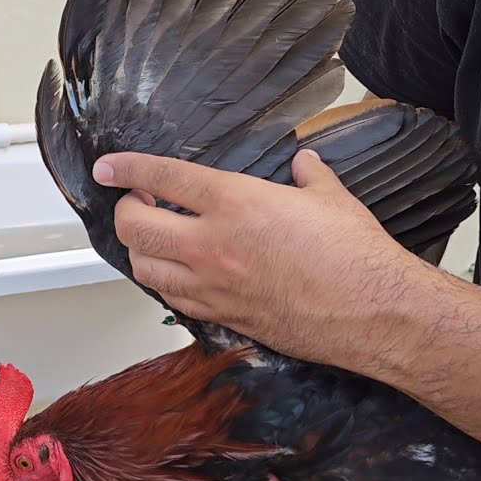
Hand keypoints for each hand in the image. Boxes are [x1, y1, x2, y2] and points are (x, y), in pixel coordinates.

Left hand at [92, 149, 429, 365]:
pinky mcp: (224, 317)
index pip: (162, 177)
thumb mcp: (330, 196)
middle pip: (136, 226)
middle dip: (126, 210)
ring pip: (144, 267)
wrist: (371, 311)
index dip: (128, 169)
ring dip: (141, 248)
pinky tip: (178, 272)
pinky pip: (172, 299)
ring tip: (155, 236)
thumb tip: (303, 163)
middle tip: (139, 201)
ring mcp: (214, 285)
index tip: (109, 167)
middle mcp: (213, 244)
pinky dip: (166, 282)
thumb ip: (308, 174)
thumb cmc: (354, 256)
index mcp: (236, 202)